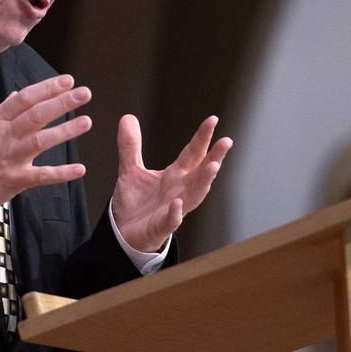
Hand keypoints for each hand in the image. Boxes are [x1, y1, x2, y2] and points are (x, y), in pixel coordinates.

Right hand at [0, 74, 92, 206]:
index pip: (25, 99)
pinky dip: (61, 173)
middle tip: (83, 93)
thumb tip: (20, 93)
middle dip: (61, 102)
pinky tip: (79, 169)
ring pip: (40, 141)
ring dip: (65, 131)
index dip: (47, 88)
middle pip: (36, 115)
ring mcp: (11, 158)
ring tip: (86, 122)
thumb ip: (4, 110)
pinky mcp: (16, 179)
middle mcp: (6, 137)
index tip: (67, 81)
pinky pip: (42, 175)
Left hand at [111, 114, 232, 251]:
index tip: (213, 119)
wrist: (123, 234)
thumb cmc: (136, 203)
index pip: (192, 153)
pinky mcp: (161, 227)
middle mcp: (179, 190)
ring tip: (213, 166)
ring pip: (194, 194)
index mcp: (175, 175)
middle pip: (200, 171)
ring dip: (204, 181)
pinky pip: (171, 221)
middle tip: (227, 141)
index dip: (202, 137)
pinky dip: (175, 213)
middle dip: (214, 156)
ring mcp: (173, 208)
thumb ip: (130, 146)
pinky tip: (178, 203)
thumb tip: (127, 117)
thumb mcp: (130, 170)